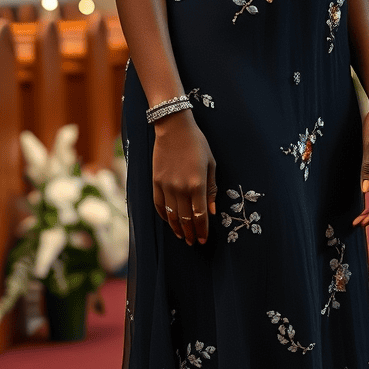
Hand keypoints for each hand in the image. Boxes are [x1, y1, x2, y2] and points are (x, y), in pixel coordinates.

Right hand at [152, 109, 216, 245]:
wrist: (174, 127)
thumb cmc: (197, 143)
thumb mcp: (211, 163)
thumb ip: (211, 189)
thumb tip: (212, 211)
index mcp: (197, 183)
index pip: (200, 215)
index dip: (202, 230)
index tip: (203, 240)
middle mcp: (180, 188)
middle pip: (185, 219)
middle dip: (190, 233)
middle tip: (193, 242)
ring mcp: (166, 185)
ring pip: (171, 215)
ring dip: (177, 228)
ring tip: (183, 236)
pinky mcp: (156, 182)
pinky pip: (159, 205)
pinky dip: (164, 216)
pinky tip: (169, 221)